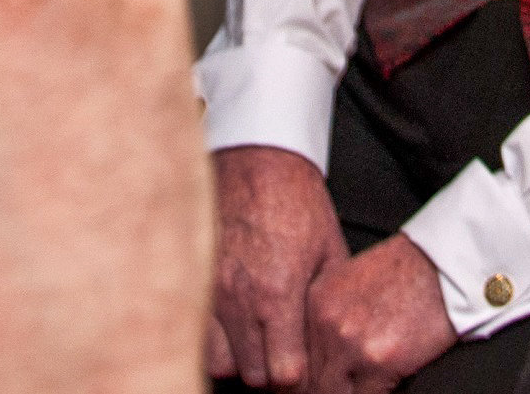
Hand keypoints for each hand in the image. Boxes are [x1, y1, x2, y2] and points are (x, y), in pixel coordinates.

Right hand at [206, 145, 346, 386]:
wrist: (257, 158)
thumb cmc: (297, 200)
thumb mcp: (330, 249)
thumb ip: (327, 302)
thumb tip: (334, 341)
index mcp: (279, 295)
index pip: (284, 375)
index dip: (298, 380)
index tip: (303, 370)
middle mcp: (241, 299)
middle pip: (251, 377)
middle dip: (269, 374)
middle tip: (281, 356)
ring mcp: (212, 291)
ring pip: (218, 362)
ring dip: (239, 360)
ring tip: (255, 342)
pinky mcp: (195, 280)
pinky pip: (198, 332)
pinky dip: (215, 339)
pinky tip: (233, 324)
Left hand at [302, 233, 455, 393]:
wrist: (444, 265)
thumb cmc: (405, 272)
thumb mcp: (349, 282)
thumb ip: (326, 317)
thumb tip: (316, 357)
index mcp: (315, 302)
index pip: (294, 358)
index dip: (302, 381)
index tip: (309, 386)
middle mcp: (327, 323)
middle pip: (308, 382)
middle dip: (322, 390)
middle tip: (339, 387)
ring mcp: (351, 344)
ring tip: (357, 387)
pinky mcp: (380, 362)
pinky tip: (382, 386)